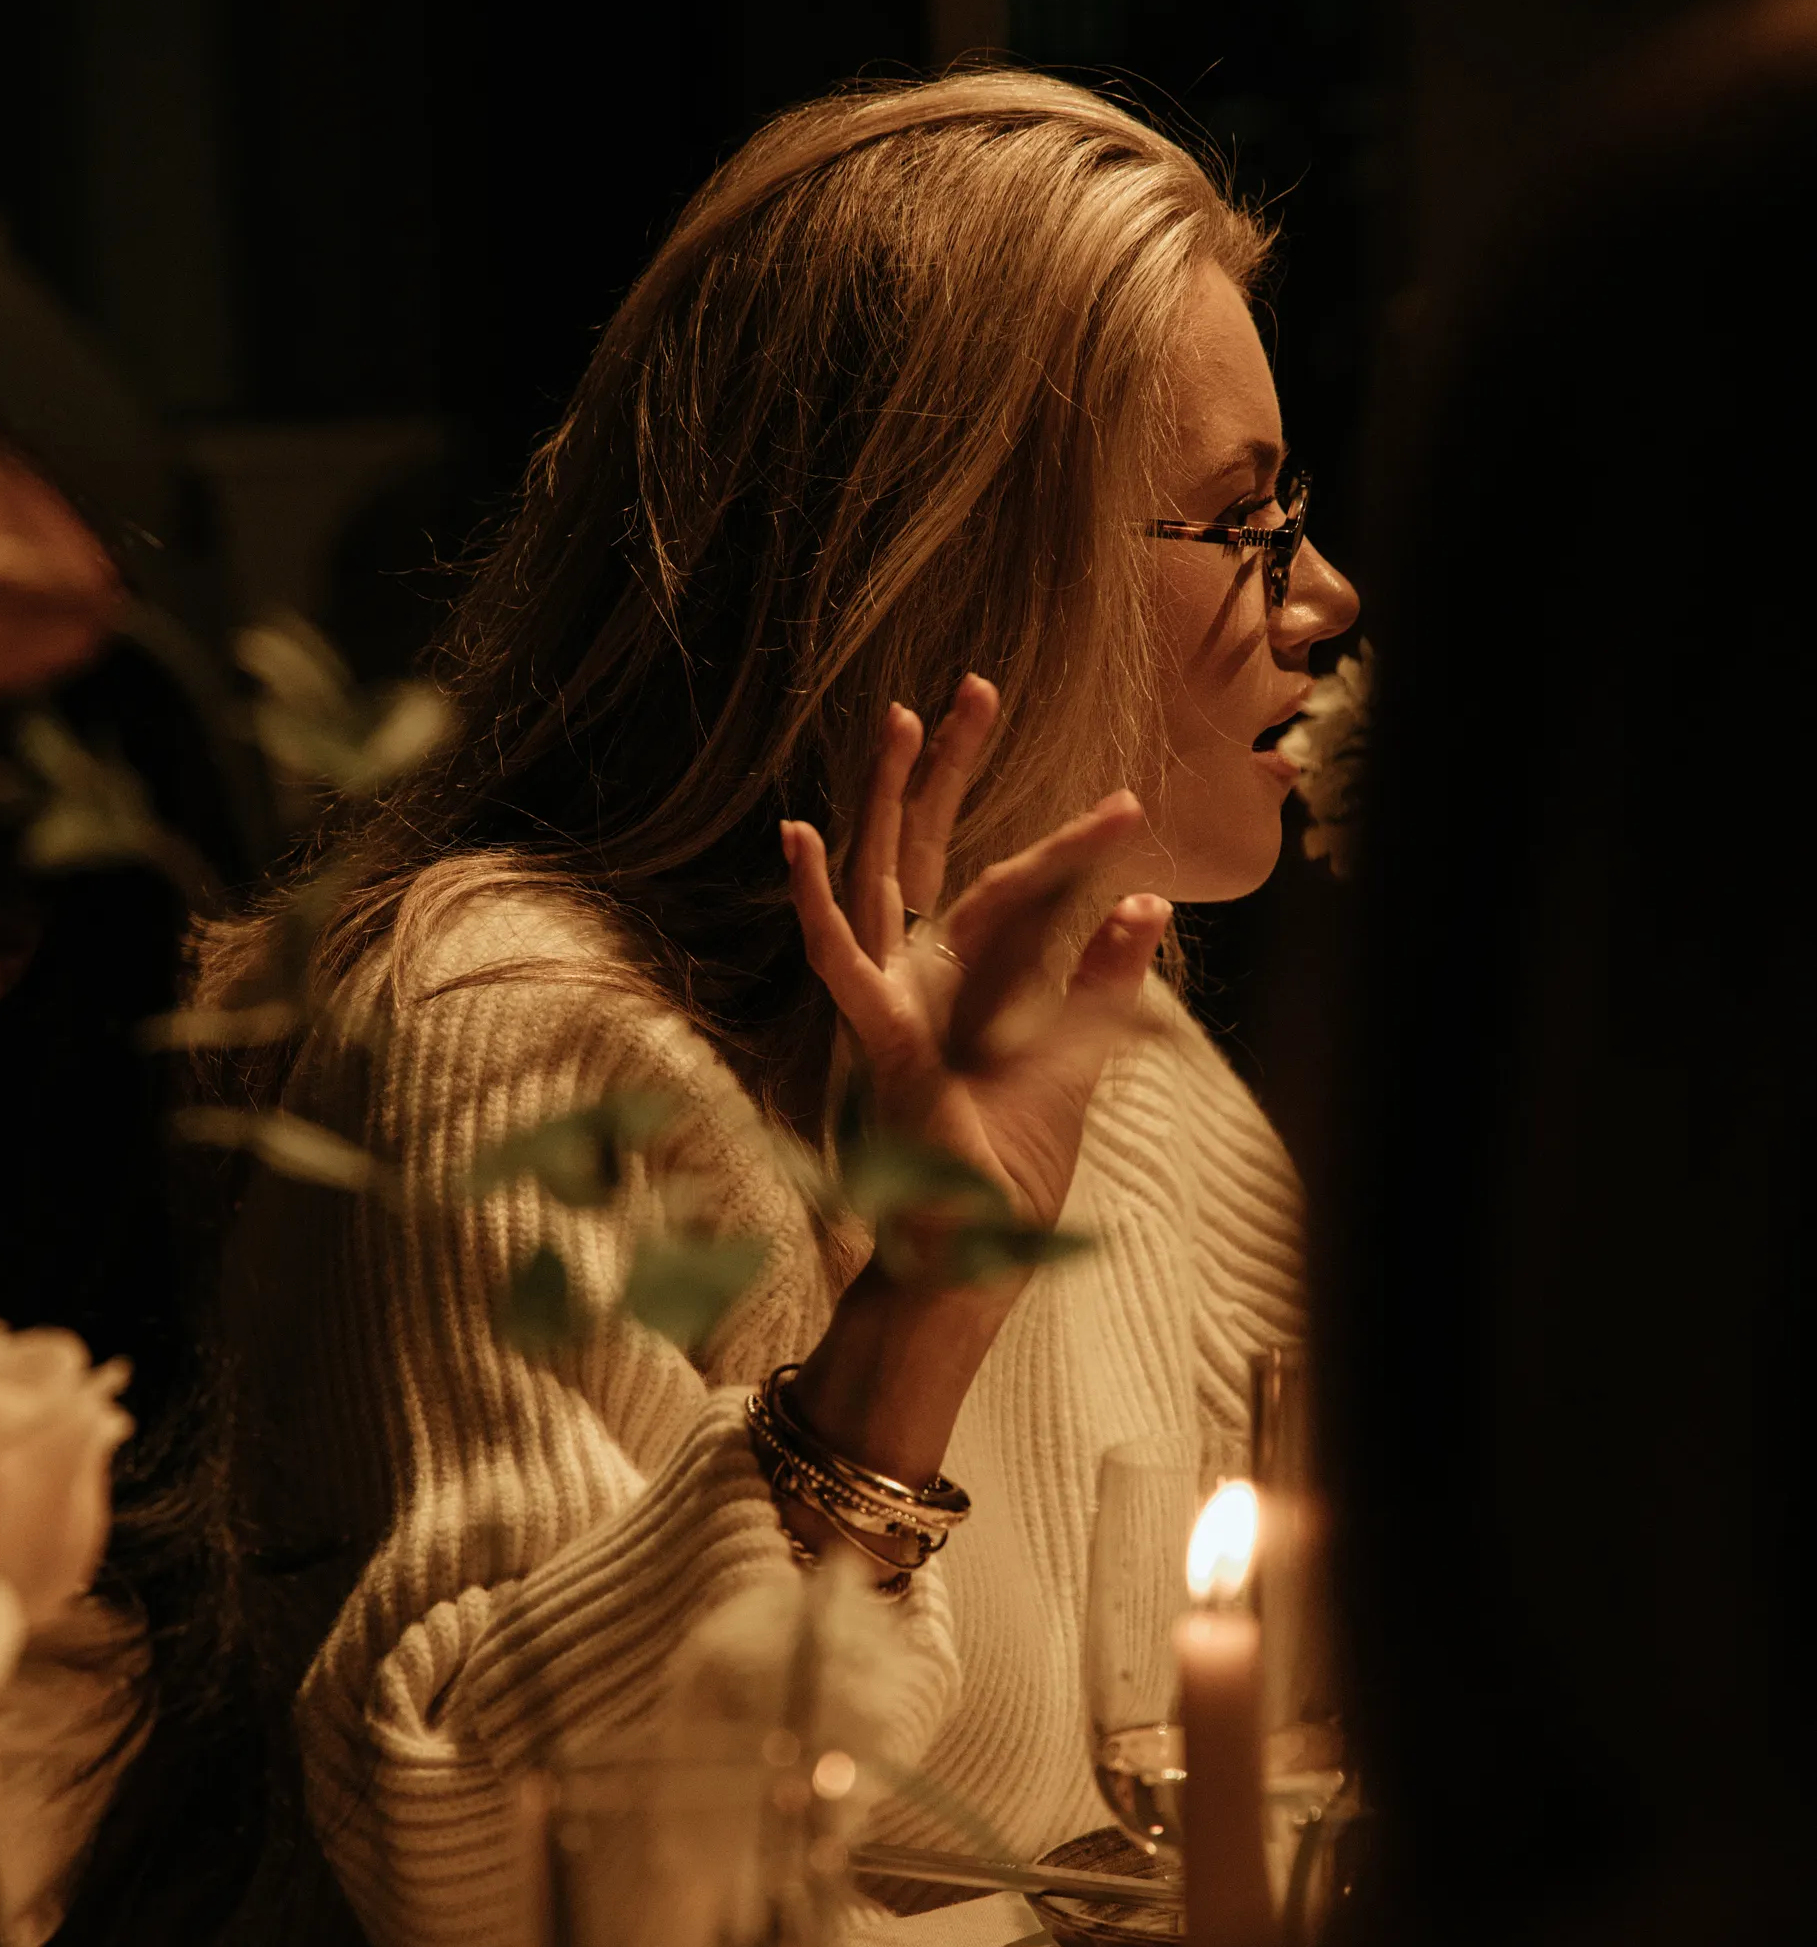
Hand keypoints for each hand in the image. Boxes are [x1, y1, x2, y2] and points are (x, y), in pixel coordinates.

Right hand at [781, 676, 1168, 1236]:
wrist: (968, 1259)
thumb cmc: (1008, 1173)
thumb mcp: (1076, 1063)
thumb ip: (1103, 982)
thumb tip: (1148, 902)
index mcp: (962, 986)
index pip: (1012, 887)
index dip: (1066, 843)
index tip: (1127, 807)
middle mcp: (919, 981)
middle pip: (933, 851)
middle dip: (951, 770)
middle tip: (977, 687)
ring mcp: (888, 1003)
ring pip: (887, 876)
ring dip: (894, 797)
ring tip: (907, 717)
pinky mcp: (873, 1037)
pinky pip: (835, 959)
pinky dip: (812, 900)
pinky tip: (798, 834)